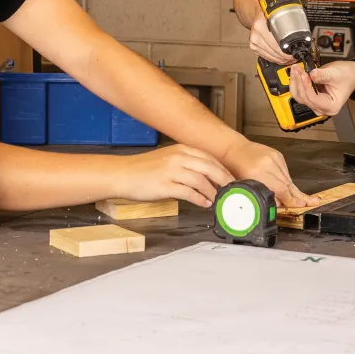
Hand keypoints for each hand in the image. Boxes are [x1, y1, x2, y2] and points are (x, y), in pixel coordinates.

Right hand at [116, 145, 233, 207]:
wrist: (123, 174)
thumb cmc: (144, 169)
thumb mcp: (167, 159)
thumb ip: (186, 164)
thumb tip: (207, 178)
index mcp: (180, 149)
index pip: (209, 158)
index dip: (222, 169)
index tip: (231, 179)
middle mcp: (178, 158)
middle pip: (209, 168)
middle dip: (223, 180)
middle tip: (231, 190)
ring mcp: (171, 171)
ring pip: (201, 181)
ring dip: (212, 192)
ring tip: (217, 199)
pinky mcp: (165, 185)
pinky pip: (189, 193)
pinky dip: (200, 199)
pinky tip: (204, 204)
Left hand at [221, 139, 315, 207]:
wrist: (232, 148)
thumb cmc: (234, 167)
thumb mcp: (243, 184)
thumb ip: (261, 194)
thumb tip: (277, 205)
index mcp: (256, 173)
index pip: (279, 190)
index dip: (290, 200)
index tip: (299, 206)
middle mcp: (267, 164)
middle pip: (287, 184)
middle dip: (299, 196)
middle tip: (312, 203)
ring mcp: (273, 158)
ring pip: (288, 178)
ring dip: (295, 190)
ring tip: (307, 200)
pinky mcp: (277, 155)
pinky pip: (285, 171)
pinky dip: (288, 181)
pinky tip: (292, 189)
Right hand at [248, 16, 293, 64]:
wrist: (258, 14)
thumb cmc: (270, 14)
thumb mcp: (280, 14)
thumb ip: (290, 24)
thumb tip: (302, 36)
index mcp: (262, 25)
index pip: (277, 43)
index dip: (287, 51)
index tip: (295, 53)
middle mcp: (257, 34)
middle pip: (274, 51)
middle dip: (286, 57)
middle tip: (294, 57)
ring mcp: (254, 41)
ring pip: (271, 56)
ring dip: (281, 59)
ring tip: (289, 59)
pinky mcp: (253, 47)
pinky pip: (266, 57)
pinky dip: (275, 59)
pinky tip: (281, 58)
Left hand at [288, 59, 354, 120]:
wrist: (351, 75)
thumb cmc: (347, 77)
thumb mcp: (336, 74)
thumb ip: (323, 75)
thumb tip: (311, 74)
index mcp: (331, 107)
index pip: (313, 99)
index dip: (306, 87)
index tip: (304, 75)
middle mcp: (322, 109)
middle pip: (304, 98)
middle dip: (299, 83)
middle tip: (297, 68)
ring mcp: (315, 104)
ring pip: (299, 96)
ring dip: (295, 82)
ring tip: (295, 69)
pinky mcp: (311, 98)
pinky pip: (300, 92)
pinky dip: (297, 82)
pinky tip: (296, 73)